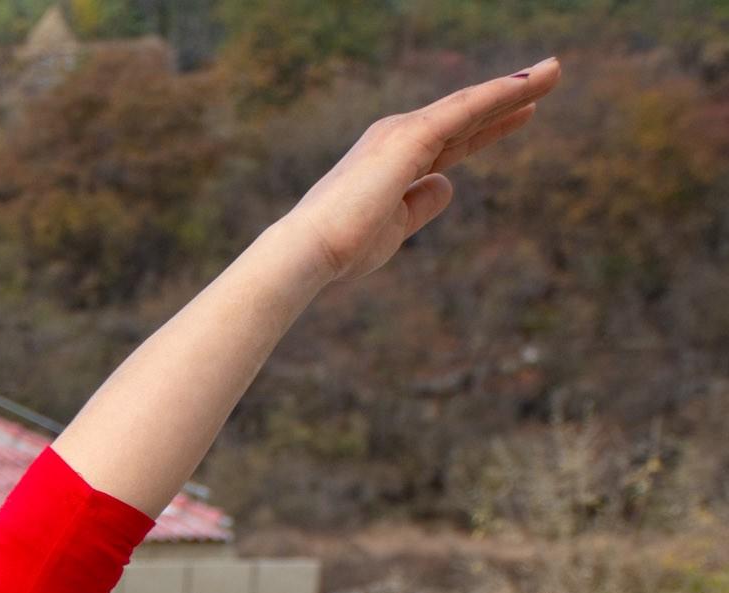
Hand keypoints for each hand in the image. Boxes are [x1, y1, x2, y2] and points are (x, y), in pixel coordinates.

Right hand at [270, 60, 557, 286]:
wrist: (310, 250)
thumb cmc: (343, 246)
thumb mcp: (395, 225)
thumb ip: (422, 203)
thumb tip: (447, 184)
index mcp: (393, 160)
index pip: (454, 138)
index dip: (490, 125)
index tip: (524, 111)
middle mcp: (397, 136)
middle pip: (467, 113)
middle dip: (510, 94)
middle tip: (550, 76)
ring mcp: (403, 133)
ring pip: (471, 104)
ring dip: (514, 85)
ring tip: (554, 70)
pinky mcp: (410, 136)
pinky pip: (464, 109)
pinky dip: (498, 94)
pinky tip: (527, 83)